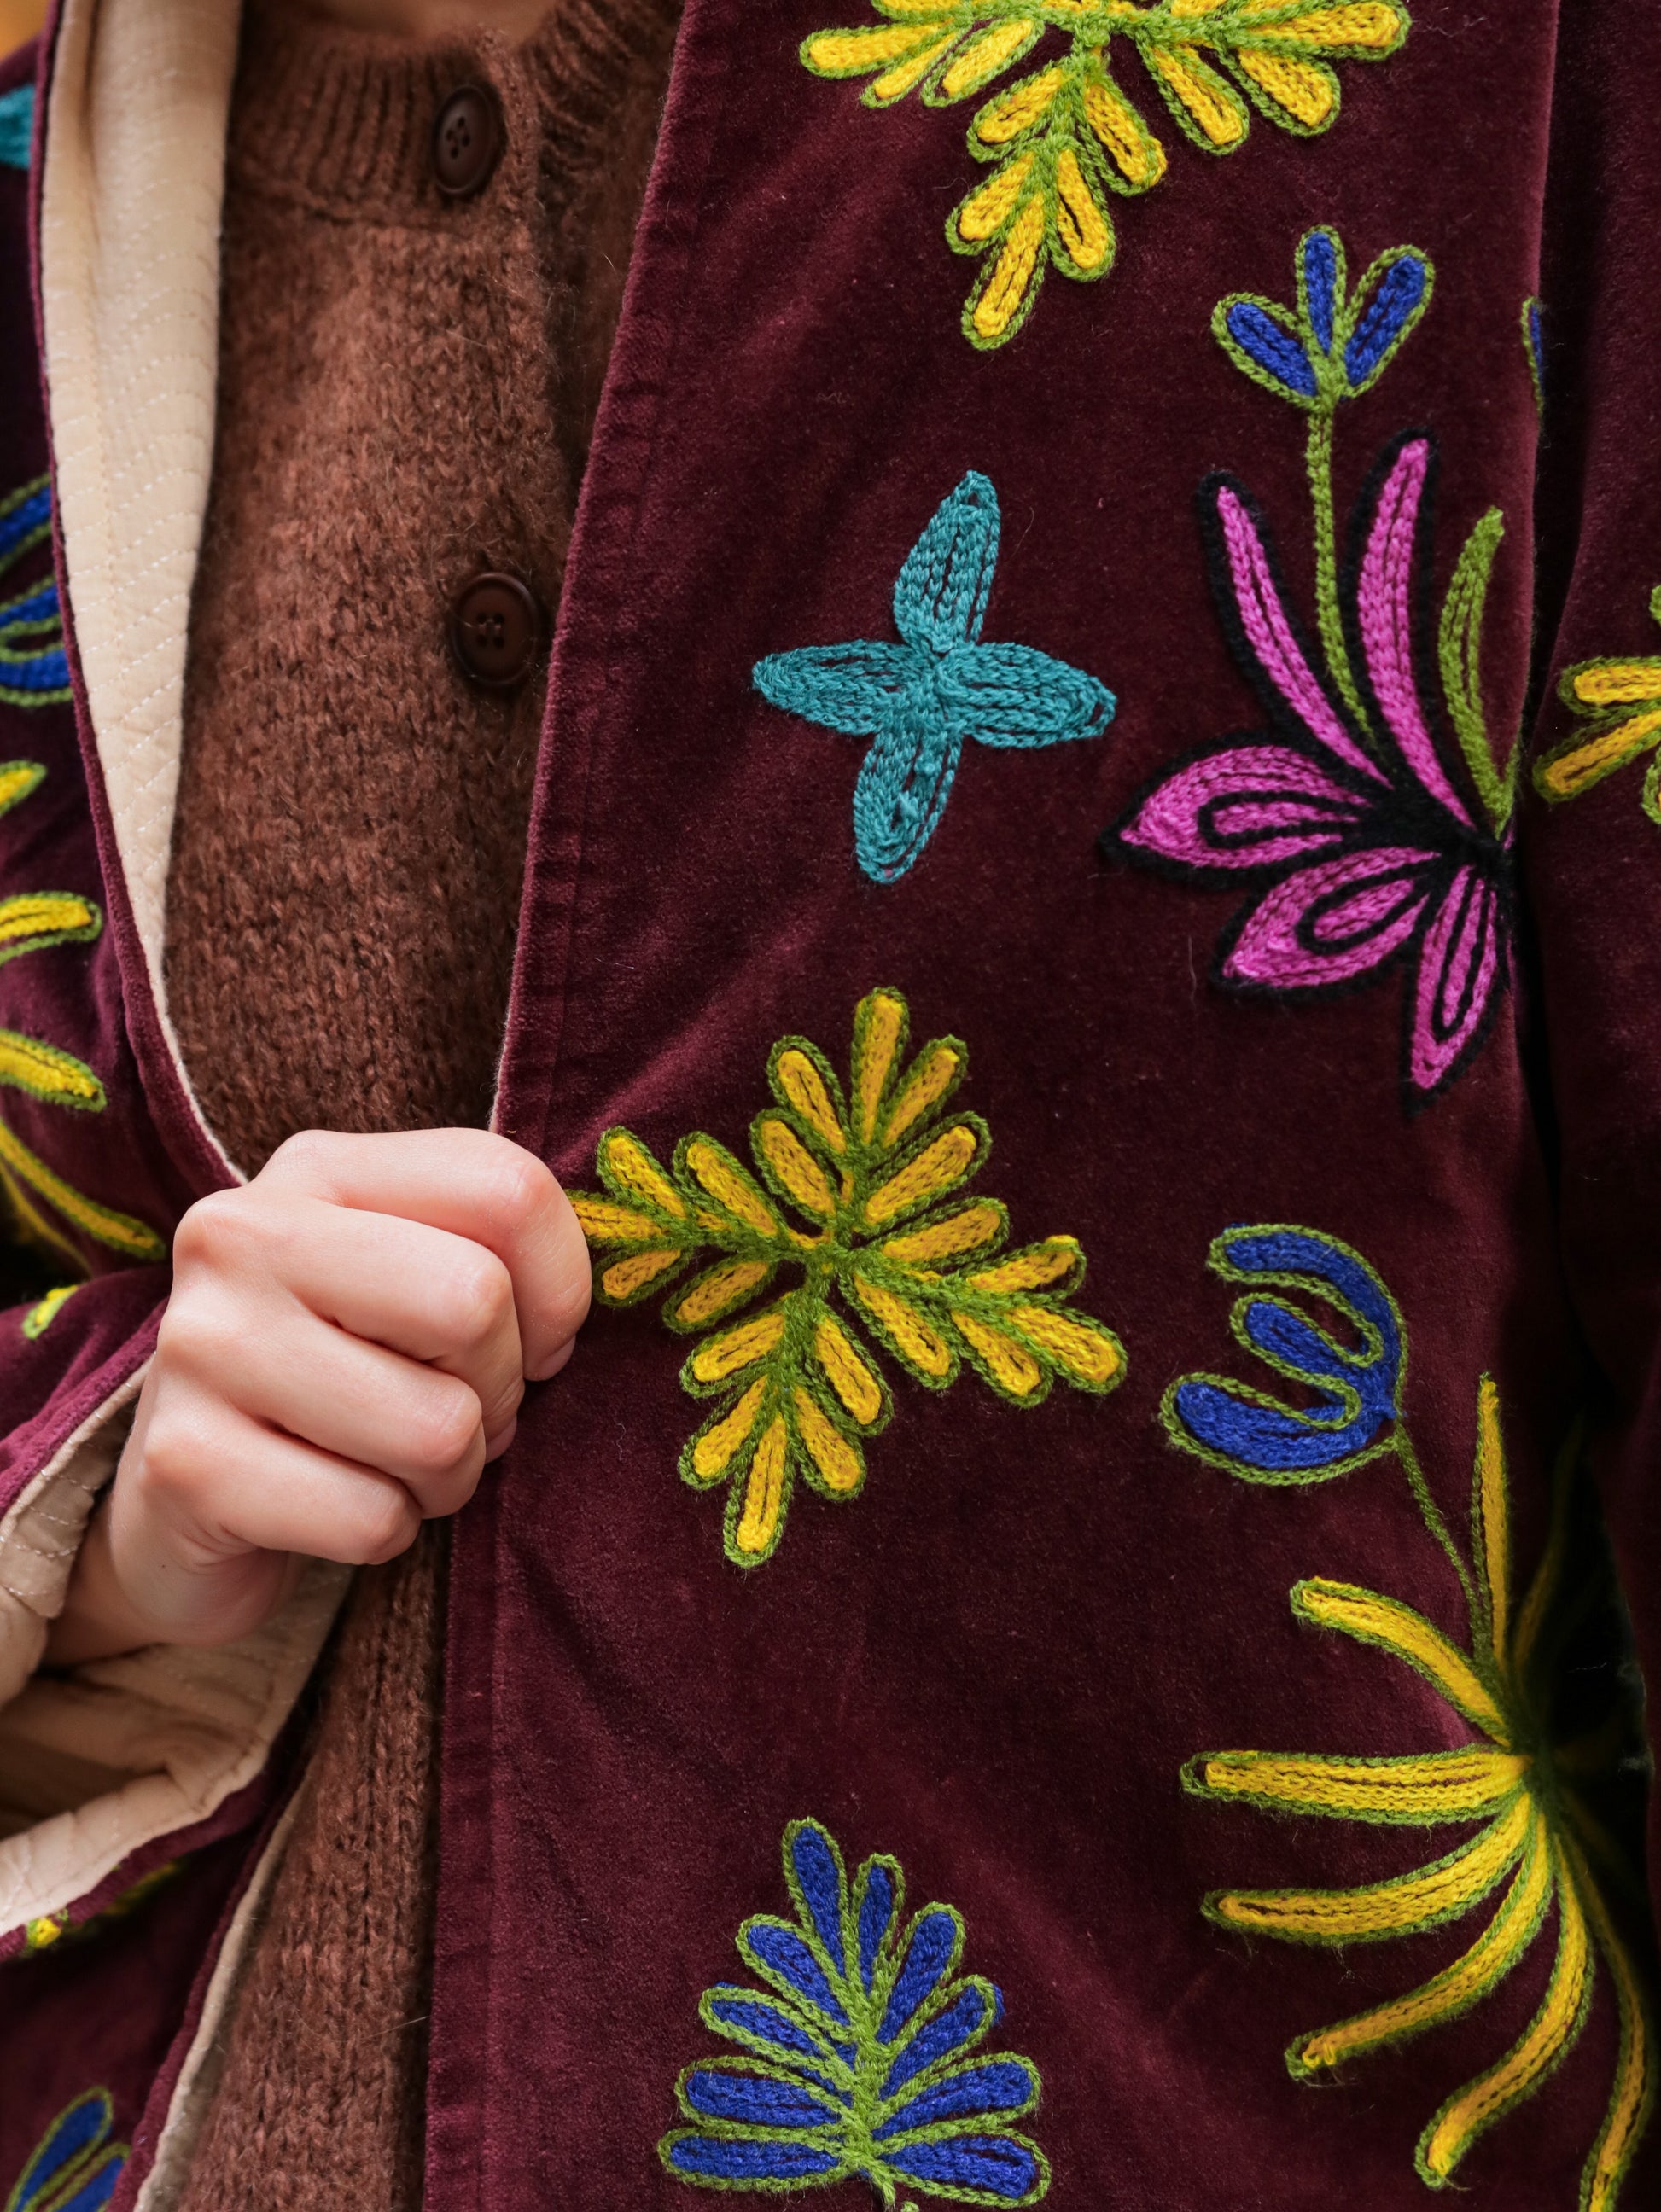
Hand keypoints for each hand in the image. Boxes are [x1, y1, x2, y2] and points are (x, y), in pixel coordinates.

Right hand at [44, 1128, 589, 1664]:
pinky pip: (372, 1519)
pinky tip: (332, 1503)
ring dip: (447, 1473)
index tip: (529, 1337)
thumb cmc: (349, 1371)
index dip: (558, 1287)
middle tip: (455, 1408)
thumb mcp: (417, 1277)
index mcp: (318, 1169)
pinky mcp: (182, 1465)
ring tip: (392, 1462)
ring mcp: (200, 1346)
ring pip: (436, 1427)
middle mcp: (241, 1233)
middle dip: (500, 1386)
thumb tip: (563, 1327)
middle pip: (475, 1300)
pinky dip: (384, 1532)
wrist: (191, 1495)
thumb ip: (501, 1256)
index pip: (508, 1188)